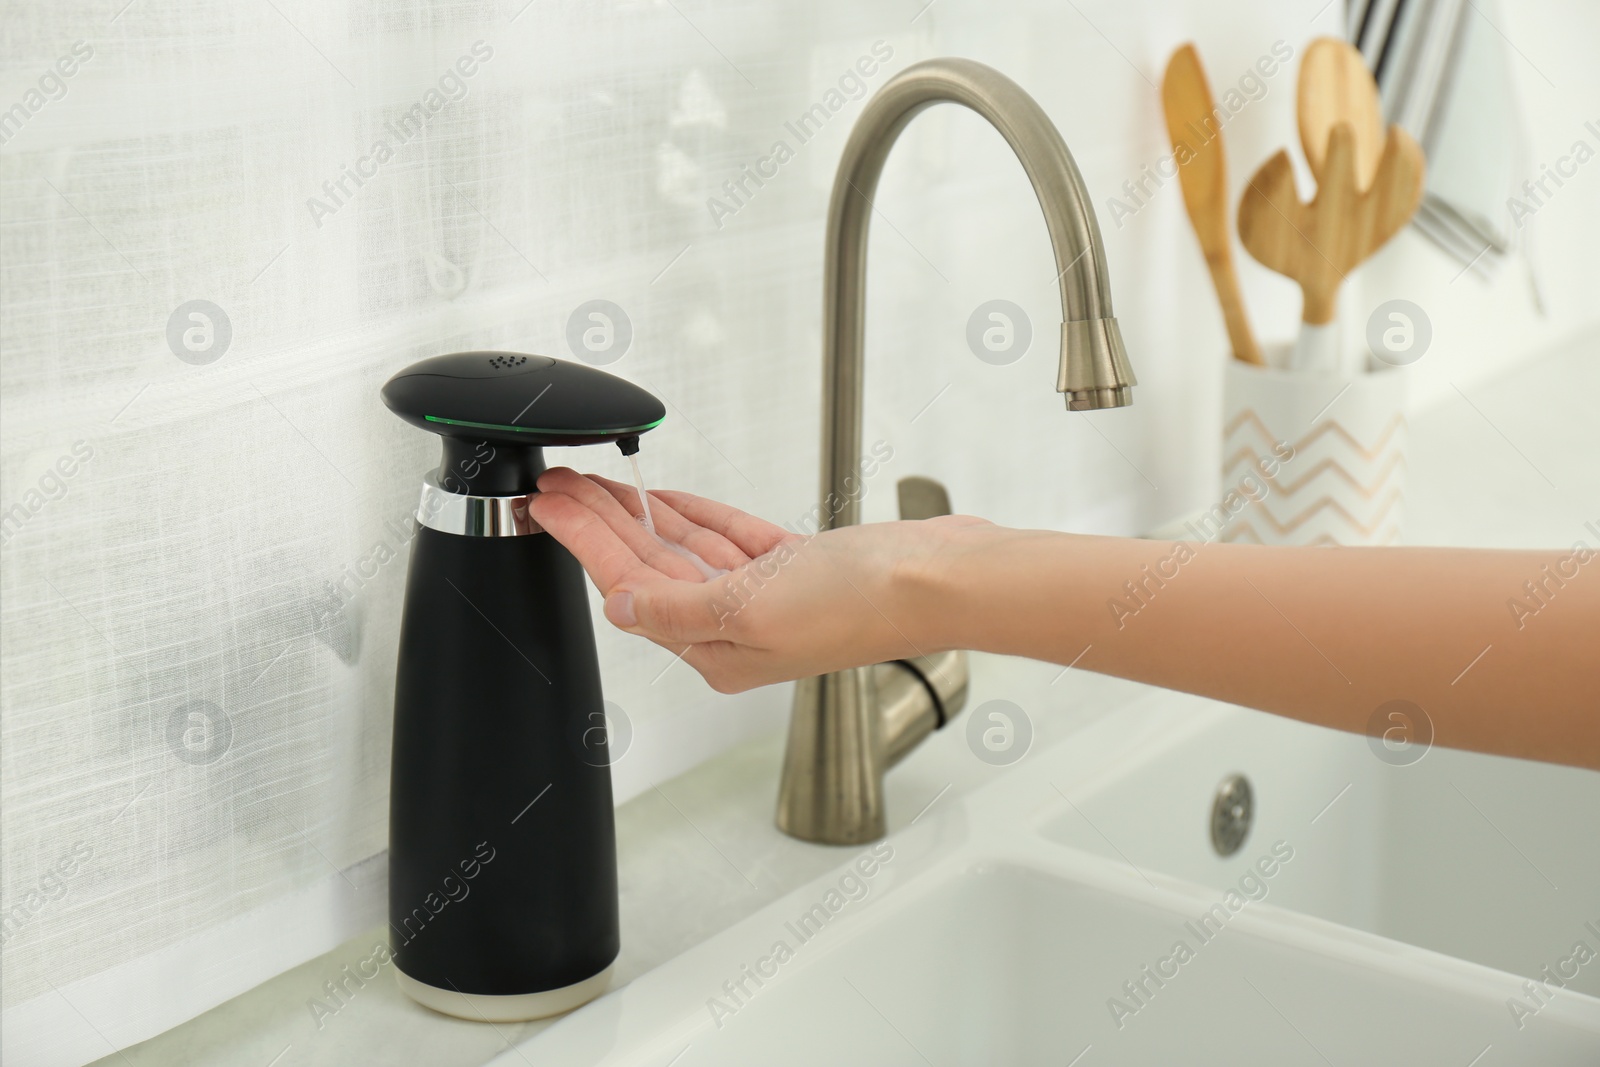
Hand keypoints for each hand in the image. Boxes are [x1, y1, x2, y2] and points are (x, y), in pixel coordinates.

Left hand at [527, 468, 985, 692]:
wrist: (941, 578)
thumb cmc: (863, 604)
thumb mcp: (750, 609)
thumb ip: (677, 609)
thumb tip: (619, 607)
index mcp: (720, 651)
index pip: (630, 589)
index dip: (584, 543)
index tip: (547, 507)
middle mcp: (737, 628)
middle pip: (648, 567)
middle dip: (599, 523)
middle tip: (555, 485)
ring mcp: (767, 595)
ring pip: (683, 549)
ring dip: (638, 513)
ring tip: (594, 482)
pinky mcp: (796, 565)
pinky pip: (728, 537)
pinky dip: (695, 514)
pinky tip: (664, 498)